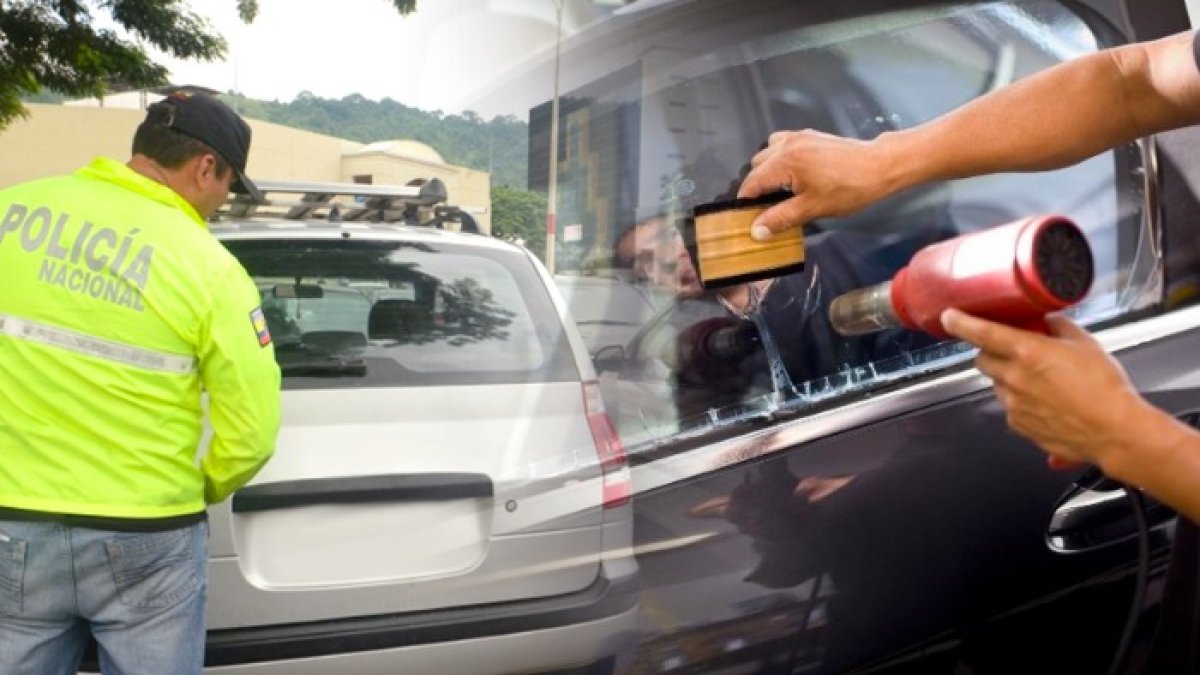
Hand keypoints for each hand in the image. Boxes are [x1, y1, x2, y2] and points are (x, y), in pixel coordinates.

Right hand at [737, 130, 895, 240]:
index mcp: (786, 161)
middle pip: (756, 166)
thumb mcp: (812, 208)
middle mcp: (787, 144)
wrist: (879, 166)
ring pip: (767, 152)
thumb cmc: (848, 189)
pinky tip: (791, 172)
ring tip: (779, 189)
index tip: (746, 217)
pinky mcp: (809, 136)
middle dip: (757, 187)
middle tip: (768, 207)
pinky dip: (779, 157)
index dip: (746, 201)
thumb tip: (756, 231)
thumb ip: (781, 218)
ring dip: (767, 170)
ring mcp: (799, 137)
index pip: (752, 182)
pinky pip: (782, 143)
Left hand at [940, 309, 1148, 468]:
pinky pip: (1009, 407)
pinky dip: (1019, 401)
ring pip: (996, 383)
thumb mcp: (1086, 344)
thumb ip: (1060, 327)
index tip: (950, 317)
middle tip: (1012, 349)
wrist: (1115, 431)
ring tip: (1040, 380)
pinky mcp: (1018, 425)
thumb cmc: (1105, 388)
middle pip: (982, 359)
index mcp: (1027, 352)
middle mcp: (1013, 378)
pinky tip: (1045, 401)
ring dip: (1007, 377)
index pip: (981, 332)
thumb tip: (1048, 320)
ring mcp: (1013, 404)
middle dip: (990, 351)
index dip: (960, 322)